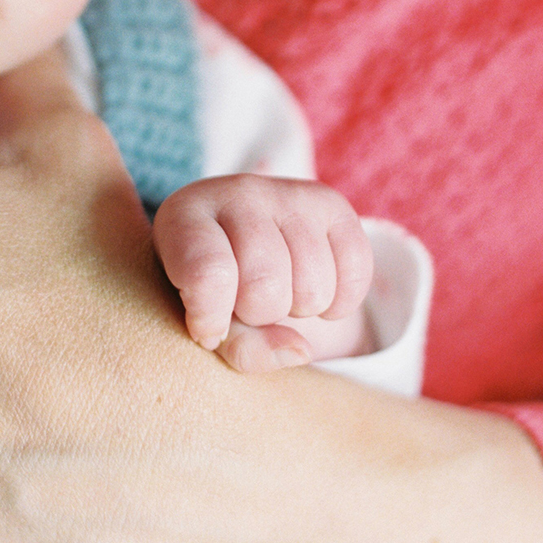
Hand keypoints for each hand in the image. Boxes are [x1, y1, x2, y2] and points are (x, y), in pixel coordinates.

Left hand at [152, 174, 373, 372]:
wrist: (239, 242)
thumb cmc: (210, 290)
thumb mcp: (208, 322)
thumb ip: (241, 347)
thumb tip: (301, 349)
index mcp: (186, 217)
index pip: (207, 273)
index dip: (212, 317)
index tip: (208, 331)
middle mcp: (239, 193)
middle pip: (265, 285)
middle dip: (259, 315)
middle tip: (246, 304)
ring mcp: (288, 193)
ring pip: (313, 286)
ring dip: (300, 310)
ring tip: (278, 293)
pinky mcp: (331, 204)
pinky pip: (356, 271)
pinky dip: (341, 302)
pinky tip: (313, 292)